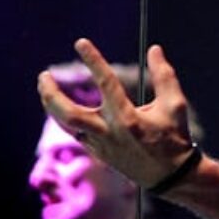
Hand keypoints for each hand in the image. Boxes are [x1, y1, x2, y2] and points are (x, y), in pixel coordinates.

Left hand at [38, 38, 196, 188]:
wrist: (170, 175)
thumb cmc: (174, 136)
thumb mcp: (176, 104)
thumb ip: (164, 75)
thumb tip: (154, 49)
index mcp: (128, 119)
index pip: (105, 83)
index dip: (93, 60)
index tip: (81, 42)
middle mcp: (109, 133)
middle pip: (69, 113)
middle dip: (51, 94)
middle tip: (43, 75)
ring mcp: (100, 145)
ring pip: (66, 124)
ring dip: (52, 105)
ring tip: (47, 86)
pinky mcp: (98, 153)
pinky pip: (75, 132)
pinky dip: (66, 117)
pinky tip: (65, 106)